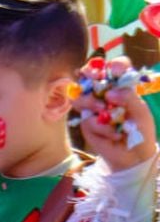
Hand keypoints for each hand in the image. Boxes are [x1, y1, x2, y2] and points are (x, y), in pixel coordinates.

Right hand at [75, 57, 158, 172]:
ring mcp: (93, 109)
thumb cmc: (141, 131)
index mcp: (121, 88)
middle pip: (89, 76)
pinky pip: (88, 120)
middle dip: (88, 74)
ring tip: (103, 111)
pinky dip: (102, 127)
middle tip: (92, 76)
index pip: (116, 69)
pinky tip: (113, 134)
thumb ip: (130, 99)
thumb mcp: (142, 113)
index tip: (115, 69)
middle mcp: (104, 95)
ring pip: (80, 97)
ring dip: (90, 102)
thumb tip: (110, 93)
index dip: (114, 65)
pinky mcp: (87, 124)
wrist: (134, 156)